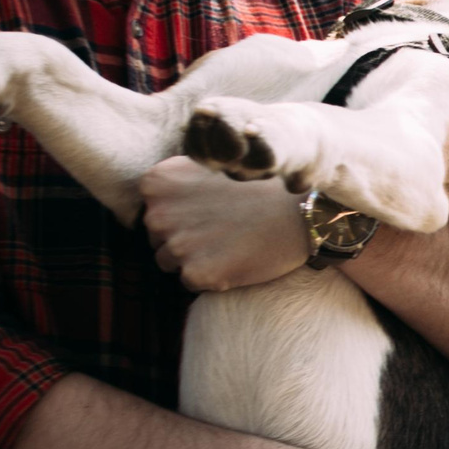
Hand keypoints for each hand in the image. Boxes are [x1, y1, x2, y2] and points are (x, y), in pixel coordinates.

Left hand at [139, 157, 311, 290]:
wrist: (297, 214)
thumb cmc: (259, 188)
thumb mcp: (209, 166)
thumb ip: (176, 184)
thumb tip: (157, 204)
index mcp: (157, 183)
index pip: (151, 207)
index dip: (177, 211)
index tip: (205, 208)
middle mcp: (158, 214)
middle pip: (156, 237)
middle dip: (181, 236)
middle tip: (220, 227)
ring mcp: (176, 246)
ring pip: (169, 261)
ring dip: (192, 258)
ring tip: (227, 243)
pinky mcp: (195, 274)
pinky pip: (189, 282)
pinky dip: (208, 275)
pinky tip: (232, 259)